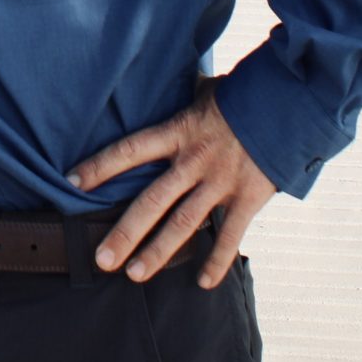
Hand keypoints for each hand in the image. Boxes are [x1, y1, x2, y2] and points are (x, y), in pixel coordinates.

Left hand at [68, 85, 275, 287]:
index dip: (99, 166)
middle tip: (101, 259)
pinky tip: (202, 282)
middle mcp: (195, 160)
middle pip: (152, 201)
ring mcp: (221, 182)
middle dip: (124, 232)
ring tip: (134, 275)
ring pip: (184, 224)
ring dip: (158, 252)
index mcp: (179, 131)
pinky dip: (217, 260)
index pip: (130, 150)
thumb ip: (182, 98)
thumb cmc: (243, 95)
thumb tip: (161, 79)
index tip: (70, 182)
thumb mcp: (205, 91)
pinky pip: (230, 235)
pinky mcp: (248, 197)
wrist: (291, 103)